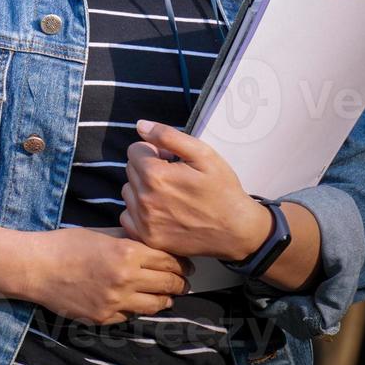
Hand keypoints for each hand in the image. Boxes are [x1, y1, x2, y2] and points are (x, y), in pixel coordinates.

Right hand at [25, 227, 189, 325]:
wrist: (35, 268)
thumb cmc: (64, 245)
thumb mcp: (100, 232)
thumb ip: (129, 237)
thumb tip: (154, 242)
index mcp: (127, 252)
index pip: (170, 260)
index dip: (181, 262)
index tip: (185, 263)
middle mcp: (126, 279)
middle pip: (169, 284)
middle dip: (180, 282)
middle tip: (182, 280)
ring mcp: (116, 301)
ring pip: (157, 305)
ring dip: (165, 299)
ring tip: (165, 294)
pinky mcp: (105, 317)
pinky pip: (132, 315)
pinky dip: (137, 308)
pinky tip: (134, 300)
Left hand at [120, 119, 272, 261]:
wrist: (237, 230)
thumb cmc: (222, 189)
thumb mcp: (203, 154)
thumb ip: (168, 136)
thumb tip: (140, 126)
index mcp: (155, 175)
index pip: (134, 150)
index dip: (153, 151)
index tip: (170, 160)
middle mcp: (145, 199)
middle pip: (130, 170)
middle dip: (148, 168)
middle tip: (173, 176)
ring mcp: (145, 222)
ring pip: (128, 192)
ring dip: (142, 189)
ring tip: (168, 194)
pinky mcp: (148, 238)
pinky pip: (127, 217)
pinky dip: (138, 212)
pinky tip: (160, 211)